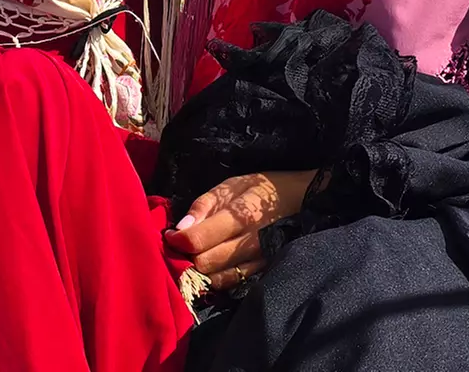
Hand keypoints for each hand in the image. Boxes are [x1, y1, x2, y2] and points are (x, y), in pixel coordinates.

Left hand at [163, 171, 314, 289]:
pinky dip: (215, 278)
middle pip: (204, 263)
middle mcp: (249, 243)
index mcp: (239, 216)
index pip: (198, 240)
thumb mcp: (230, 186)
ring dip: (198, 270)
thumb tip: (178, 230)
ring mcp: (257, 261)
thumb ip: (203, 206)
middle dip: (186, 256)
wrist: (299, 201)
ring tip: (194, 255)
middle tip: (180, 246)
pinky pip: (231, 283)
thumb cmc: (258, 190)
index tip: (169, 235)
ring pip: (216, 278)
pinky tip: (210, 265)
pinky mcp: (262, 271)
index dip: (176, 241)